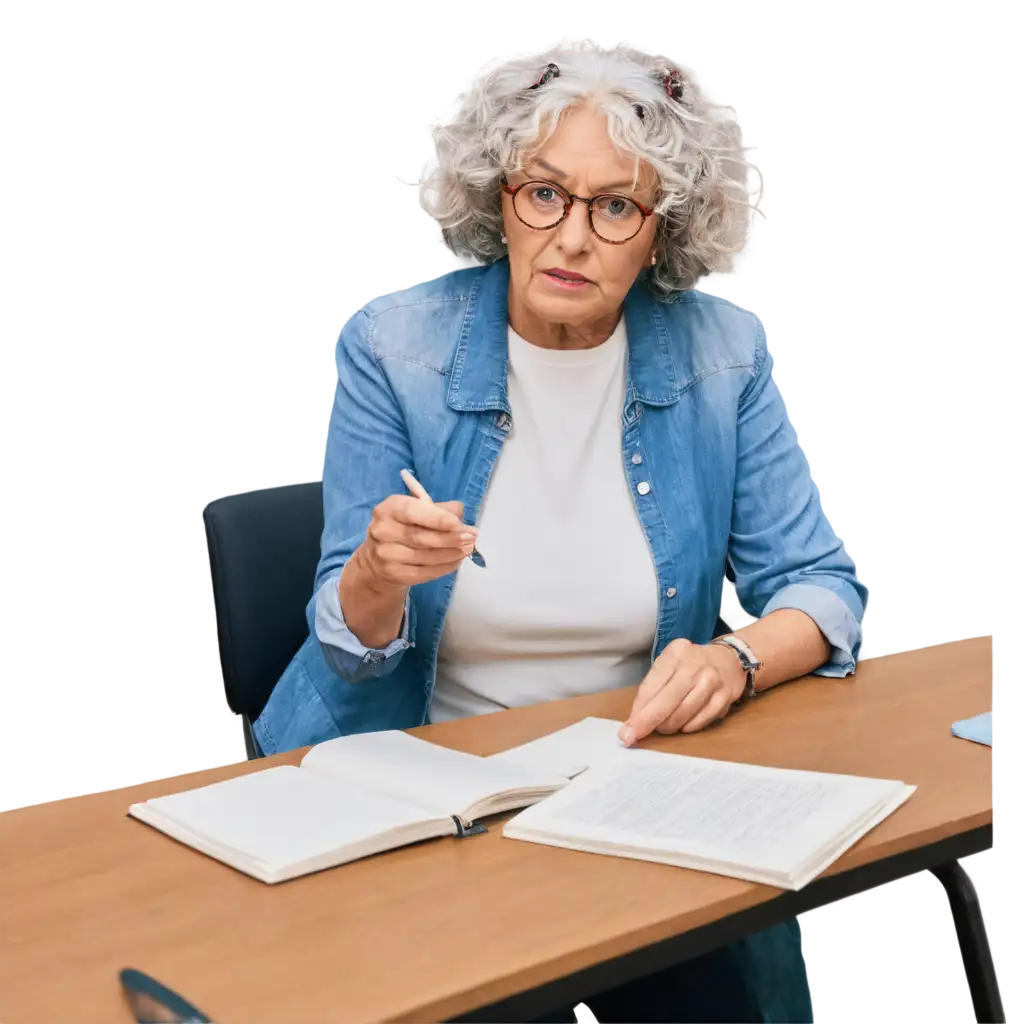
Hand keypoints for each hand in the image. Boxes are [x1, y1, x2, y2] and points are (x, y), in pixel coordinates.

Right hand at [355, 495, 477, 590]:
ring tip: (468, 548)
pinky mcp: (395, 574)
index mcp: (388, 509)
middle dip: (450, 538)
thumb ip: (438, 509)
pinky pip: (425, 572)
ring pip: (425, 556)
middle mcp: (383, 531)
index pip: (411, 511)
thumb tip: (460, 513)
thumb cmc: (403, 529)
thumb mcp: (416, 512)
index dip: (436, 518)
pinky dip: (445, 567)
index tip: (457, 523)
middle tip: (471, 537)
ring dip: (451, 553)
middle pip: (420, 537)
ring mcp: (387, 555)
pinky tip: (456, 561)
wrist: (378, 561)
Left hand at [619, 639, 746, 745]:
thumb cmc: (690, 664)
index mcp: (675, 653)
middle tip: (635, 736)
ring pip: (683, 715)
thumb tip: (635, 718)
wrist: (728, 659)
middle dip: (648, 723)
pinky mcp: (725, 697)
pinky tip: (683, 725)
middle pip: (666, 703)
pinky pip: (701, 721)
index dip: (638, 712)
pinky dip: (688, 727)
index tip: (627, 730)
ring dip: (668, 726)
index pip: (651, 686)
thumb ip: (653, 686)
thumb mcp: (669, 663)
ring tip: (664, 726)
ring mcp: (712, 681)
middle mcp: (694, 665)